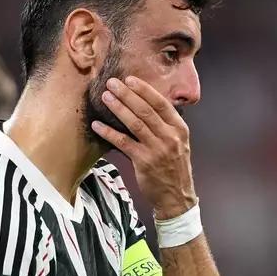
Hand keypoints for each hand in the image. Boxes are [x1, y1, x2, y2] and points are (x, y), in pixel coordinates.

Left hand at [91, 76, 196, 217]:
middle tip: (112, 83)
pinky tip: (97, 125)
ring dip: (118, 108)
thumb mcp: (178, 143)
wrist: (176, 196)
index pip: (161, 103)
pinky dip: (109, 132)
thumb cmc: (173, 167)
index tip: (130, 79)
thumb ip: (165, 125)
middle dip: (127, 94)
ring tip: (105, 98)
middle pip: (146, 110)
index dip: (144, 90)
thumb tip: (144, 106)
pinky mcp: (144, 162)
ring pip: (135, 123)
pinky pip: (123, 143)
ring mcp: (157, 149)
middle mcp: (170, 136)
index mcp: (179, 128)